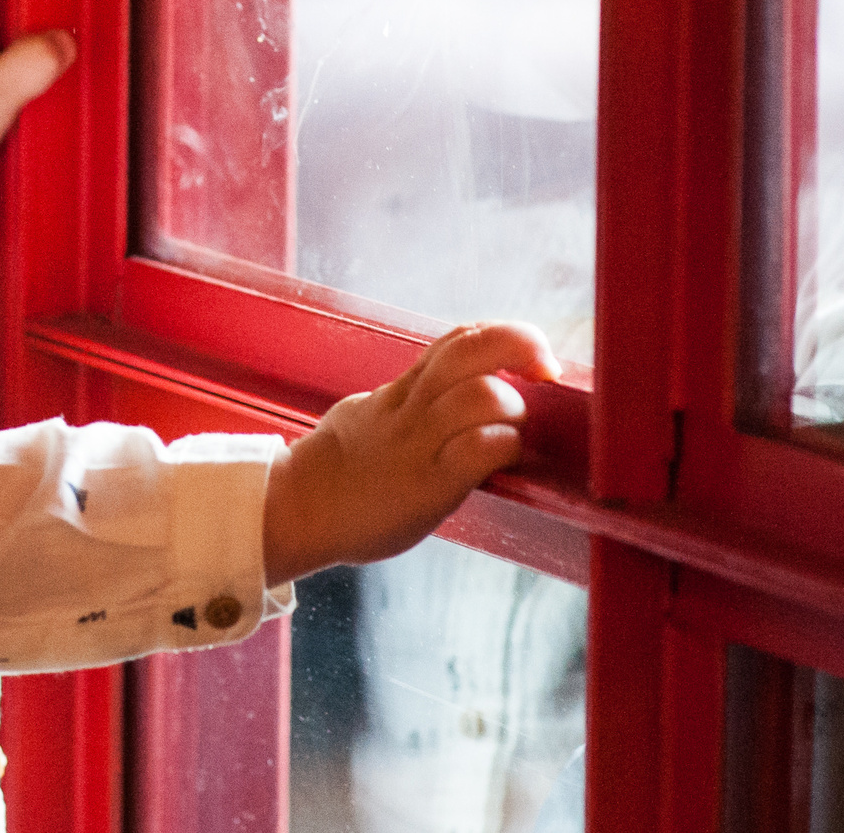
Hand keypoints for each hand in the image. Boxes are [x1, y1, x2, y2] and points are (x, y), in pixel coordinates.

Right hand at [259, 322, 560, 585]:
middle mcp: (414, 407)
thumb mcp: (372, 414)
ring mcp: (419, 444)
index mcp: (404, 390)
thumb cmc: (341, 470)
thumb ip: (411, 399)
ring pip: (480, 396)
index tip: (532, 356)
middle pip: (473, 349)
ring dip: (512, 408)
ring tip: (510, 431)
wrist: (299, 507)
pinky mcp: (427, 485)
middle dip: (521, 346)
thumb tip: (446, 392)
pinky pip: (478, 451)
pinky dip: (503, 447)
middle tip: (543, 370)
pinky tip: (502, 459)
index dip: (504, 335)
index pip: (458, 338)